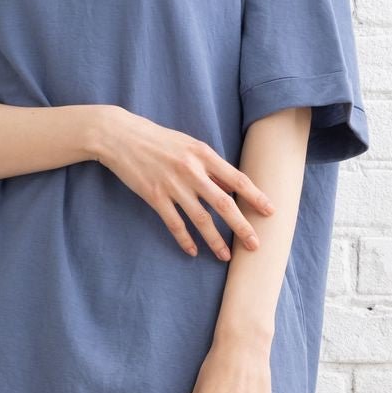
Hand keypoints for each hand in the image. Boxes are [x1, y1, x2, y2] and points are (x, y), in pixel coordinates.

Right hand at [94, 107, 274, 260]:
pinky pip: (174, 223)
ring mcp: (172, 185)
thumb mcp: (189, 145)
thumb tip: (233, 187)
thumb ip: (210, 166)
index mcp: (203, 154)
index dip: (255, 197)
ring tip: (226, 256)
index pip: (237, 179)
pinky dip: (185, 239)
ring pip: (200, 219)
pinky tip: (193, 251)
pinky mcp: (154, 196)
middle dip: (242, 226)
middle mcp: (191, 170)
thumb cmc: (158, 140)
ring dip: (215, 240)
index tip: (270, 211)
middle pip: (223, 203)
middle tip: (255, 244)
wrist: (121, 136)